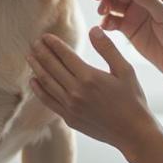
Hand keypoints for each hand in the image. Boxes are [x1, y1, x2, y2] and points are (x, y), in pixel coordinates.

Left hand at [27, 26, 160, 157]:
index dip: (54, 44)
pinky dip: (38, 90)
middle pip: (52, 67)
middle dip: (42, 53)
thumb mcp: (125, 70)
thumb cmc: (133, 100)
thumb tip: (94, 29)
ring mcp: (70, 107)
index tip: (45, 36)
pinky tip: (33, 81)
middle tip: (34, 43)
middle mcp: (76, 92)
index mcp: (90, 77)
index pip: (65, 56)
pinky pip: (48, 101)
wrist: (133, 133)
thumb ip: (108, 49)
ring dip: (36, 68)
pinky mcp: (69, 119)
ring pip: (47, 83)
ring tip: (29, 57)